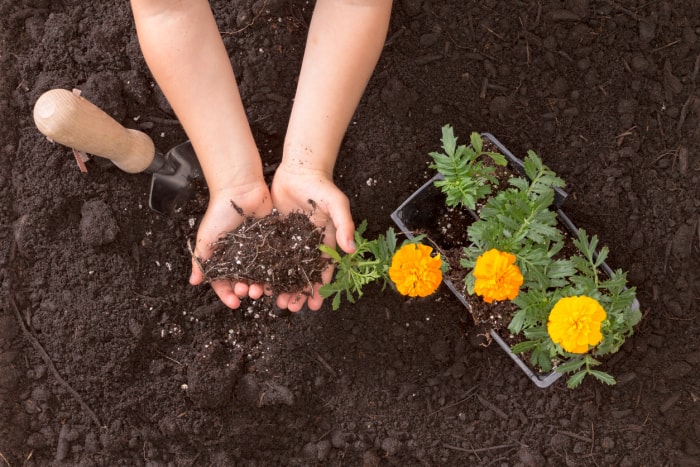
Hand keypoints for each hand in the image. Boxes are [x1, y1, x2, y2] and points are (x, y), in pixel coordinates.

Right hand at [189, 181, 272, 308]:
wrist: (240, 190)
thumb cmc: (219, 212)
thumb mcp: (206, 238)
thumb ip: (201, 260)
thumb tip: (194, 282)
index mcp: (223, 258)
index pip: (224, 282)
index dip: (227, 294)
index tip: (234, 303)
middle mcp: (240, 257)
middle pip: (243, 281)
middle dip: (245, 290)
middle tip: (247, 292)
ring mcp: (257, 250)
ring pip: (260, 275)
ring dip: (260, 285)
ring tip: (261, 289)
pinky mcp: (272, 242)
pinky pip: (275, 261)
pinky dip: (276, 272)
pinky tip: (277, 280)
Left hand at [271, 163, 355, 311]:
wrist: (299, 168)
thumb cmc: (321, 186)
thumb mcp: (337, 205)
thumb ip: (345, 225)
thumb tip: (352, 249)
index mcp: (324, 242)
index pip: (323, 270)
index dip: (319, 288)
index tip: (314, 304)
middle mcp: (306, 245)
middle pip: (301, 274)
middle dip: (296, 292)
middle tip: (289, 308)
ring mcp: (289, 240)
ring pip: (283, 269)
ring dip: (278, 285)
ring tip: (272, 299)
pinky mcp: (274, 233)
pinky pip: (268, 255)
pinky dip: (264, 269)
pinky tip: (258, 282)